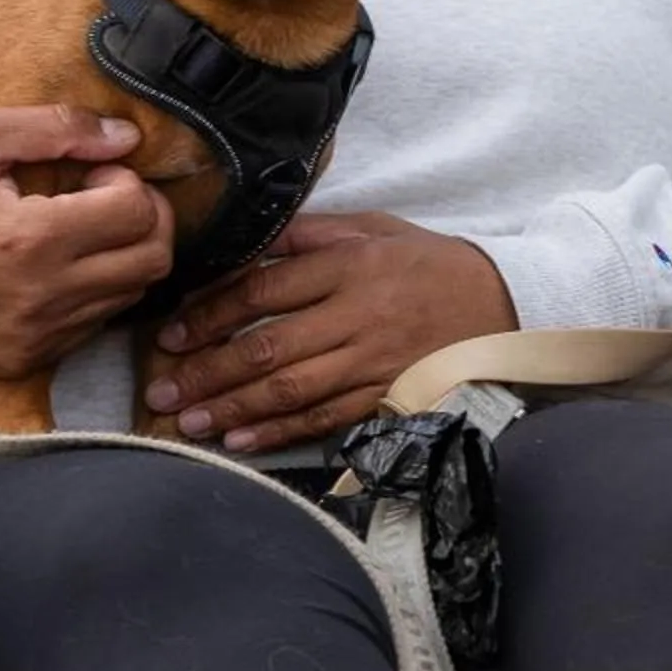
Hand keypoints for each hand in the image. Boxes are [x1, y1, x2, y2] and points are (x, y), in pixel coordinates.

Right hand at [0, 107, 172, 377]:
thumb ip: (52, 129)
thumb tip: (123, 135)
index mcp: (31, 238)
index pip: (138, 212)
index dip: (129, 183)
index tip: (97, 176)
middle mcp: (45, 294)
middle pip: (155, 260)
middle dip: (147, 221)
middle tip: (110, 201)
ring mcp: (40, 334)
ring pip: (132, 295)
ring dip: (123, 257)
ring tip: (79, 232)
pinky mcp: (29, 359)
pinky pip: (95, 326)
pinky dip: (94, 293)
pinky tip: (56, 268)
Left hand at [149, 212, 518, 450]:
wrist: (508, 302)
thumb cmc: (433, 263)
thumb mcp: (376, 229)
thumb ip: (310, 234)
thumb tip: (244, 243)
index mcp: (348, 266)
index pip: (262, 293)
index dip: (210, 316)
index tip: (172, 335)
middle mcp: (358, 315)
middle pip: (267, 348)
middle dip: (208, 372)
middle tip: (163, 390)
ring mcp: (375, 360)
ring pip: (291, 389)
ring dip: (234, 408)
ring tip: (189, 422)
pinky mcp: (391, 393)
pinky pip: (328, 417)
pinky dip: (282, 432)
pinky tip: (243, 441)